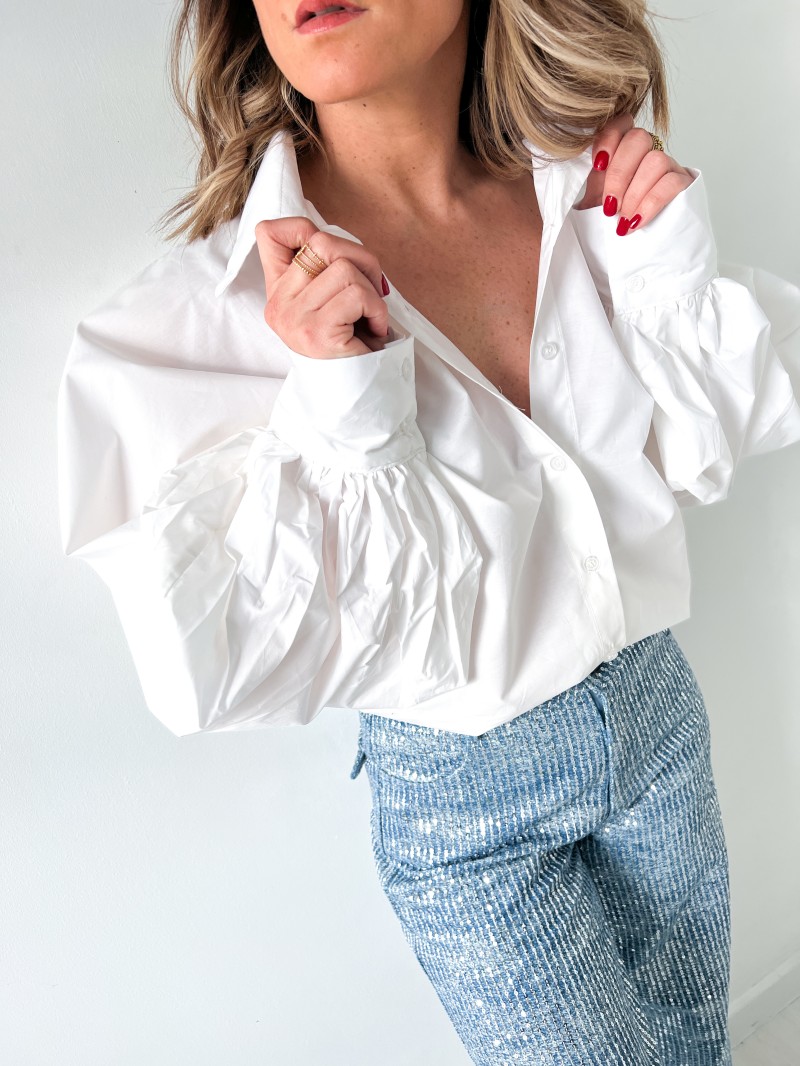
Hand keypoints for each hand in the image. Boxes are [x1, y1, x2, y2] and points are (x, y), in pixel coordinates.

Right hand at [254, 216, 389, 357]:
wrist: (355, 392)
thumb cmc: (350, 343)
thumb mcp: (331, 300)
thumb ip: (324, 269)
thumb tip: (335, 240)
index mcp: (278, 291)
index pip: (268, 232)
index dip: (303, 228)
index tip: (332, 256)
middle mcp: (279, 303)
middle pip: (321, 242)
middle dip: (361, 259)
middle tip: (372, 289)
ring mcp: (294, 317)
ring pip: (344, 268)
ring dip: (371, 290)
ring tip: (370, 315)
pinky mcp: (316, 331)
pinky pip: (357, 294)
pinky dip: (377, 309)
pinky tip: (374, 329)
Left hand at [573, 113, 695, 234]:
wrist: (639, 250)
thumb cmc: (614, 222)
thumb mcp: (595, 202)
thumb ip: (589, 182)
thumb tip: (568, 169)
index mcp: (623, 150)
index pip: (620, 123)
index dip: (609, 138)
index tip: (598, 165)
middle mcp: (648, 152)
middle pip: (638, 138)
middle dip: (619, 175)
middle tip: (609, 207)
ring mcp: (669, 165)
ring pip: (656, 160)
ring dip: (635, 193)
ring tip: (622, 220)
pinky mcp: (685, 183)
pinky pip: (671, 182)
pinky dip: (650, 203)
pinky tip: (636, 222)